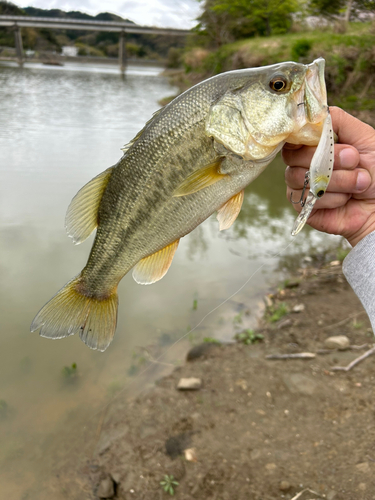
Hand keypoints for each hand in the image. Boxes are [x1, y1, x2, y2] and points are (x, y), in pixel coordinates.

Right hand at [283, 106, 374, 246]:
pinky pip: (307, 199)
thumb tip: (314, 112)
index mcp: (313, 146)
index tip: (318, 139)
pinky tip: (347, 199)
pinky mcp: (303, 207)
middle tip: (354, 160)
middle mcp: (302, 165)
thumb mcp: (363, 136)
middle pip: (293, 156)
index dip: (299, 136)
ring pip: (301, 178)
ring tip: (360, 182)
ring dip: (338, 180)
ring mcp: (300, 187)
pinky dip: (333, 198)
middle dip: (328, 158)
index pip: (291, 137)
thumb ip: (338, 121)